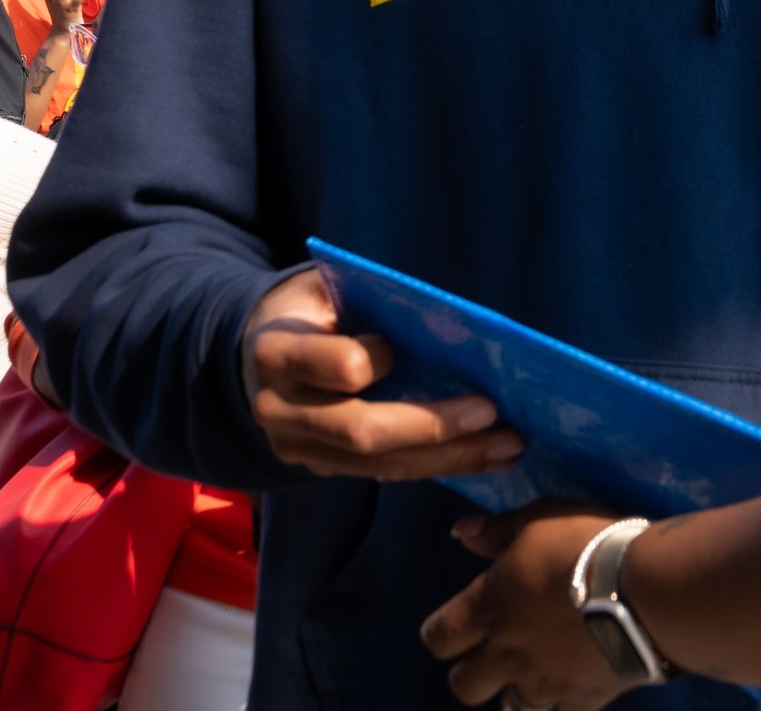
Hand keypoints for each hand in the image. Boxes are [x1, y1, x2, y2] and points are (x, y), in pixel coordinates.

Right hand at [241, 268, 519, 480]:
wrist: (251, 355)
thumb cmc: (304, 308)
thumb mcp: (321, 286)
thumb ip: (365, 297)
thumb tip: (442, 314)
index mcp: (277, 352)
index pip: (336, 366)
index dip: (372, 361)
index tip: (397, 346)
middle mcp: (280, 410)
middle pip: (362, 431)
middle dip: (433, 426)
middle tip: (493, 413)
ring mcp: (301, 449)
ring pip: (381, 464)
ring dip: (451, 457)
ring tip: (509, 445)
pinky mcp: (324, 469)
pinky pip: (386, 473)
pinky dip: (439, 465)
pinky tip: (486, 457)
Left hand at [424, 504, 631, 709]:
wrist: (644, 592)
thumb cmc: (584, 545)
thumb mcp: (539, 519)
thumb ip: (496, 531)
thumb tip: (459, 532)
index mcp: (489, 607)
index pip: (438, 637)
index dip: (441, 634)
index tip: (456, 625)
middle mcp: (507, 653)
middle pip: (463, 686)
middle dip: (472, 673)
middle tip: (495, 652)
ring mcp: (543, 683)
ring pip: (510, 707)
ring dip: (516, 692)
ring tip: (534, 673)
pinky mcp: (581, 701)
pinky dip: (563, 705)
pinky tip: (574, 688)